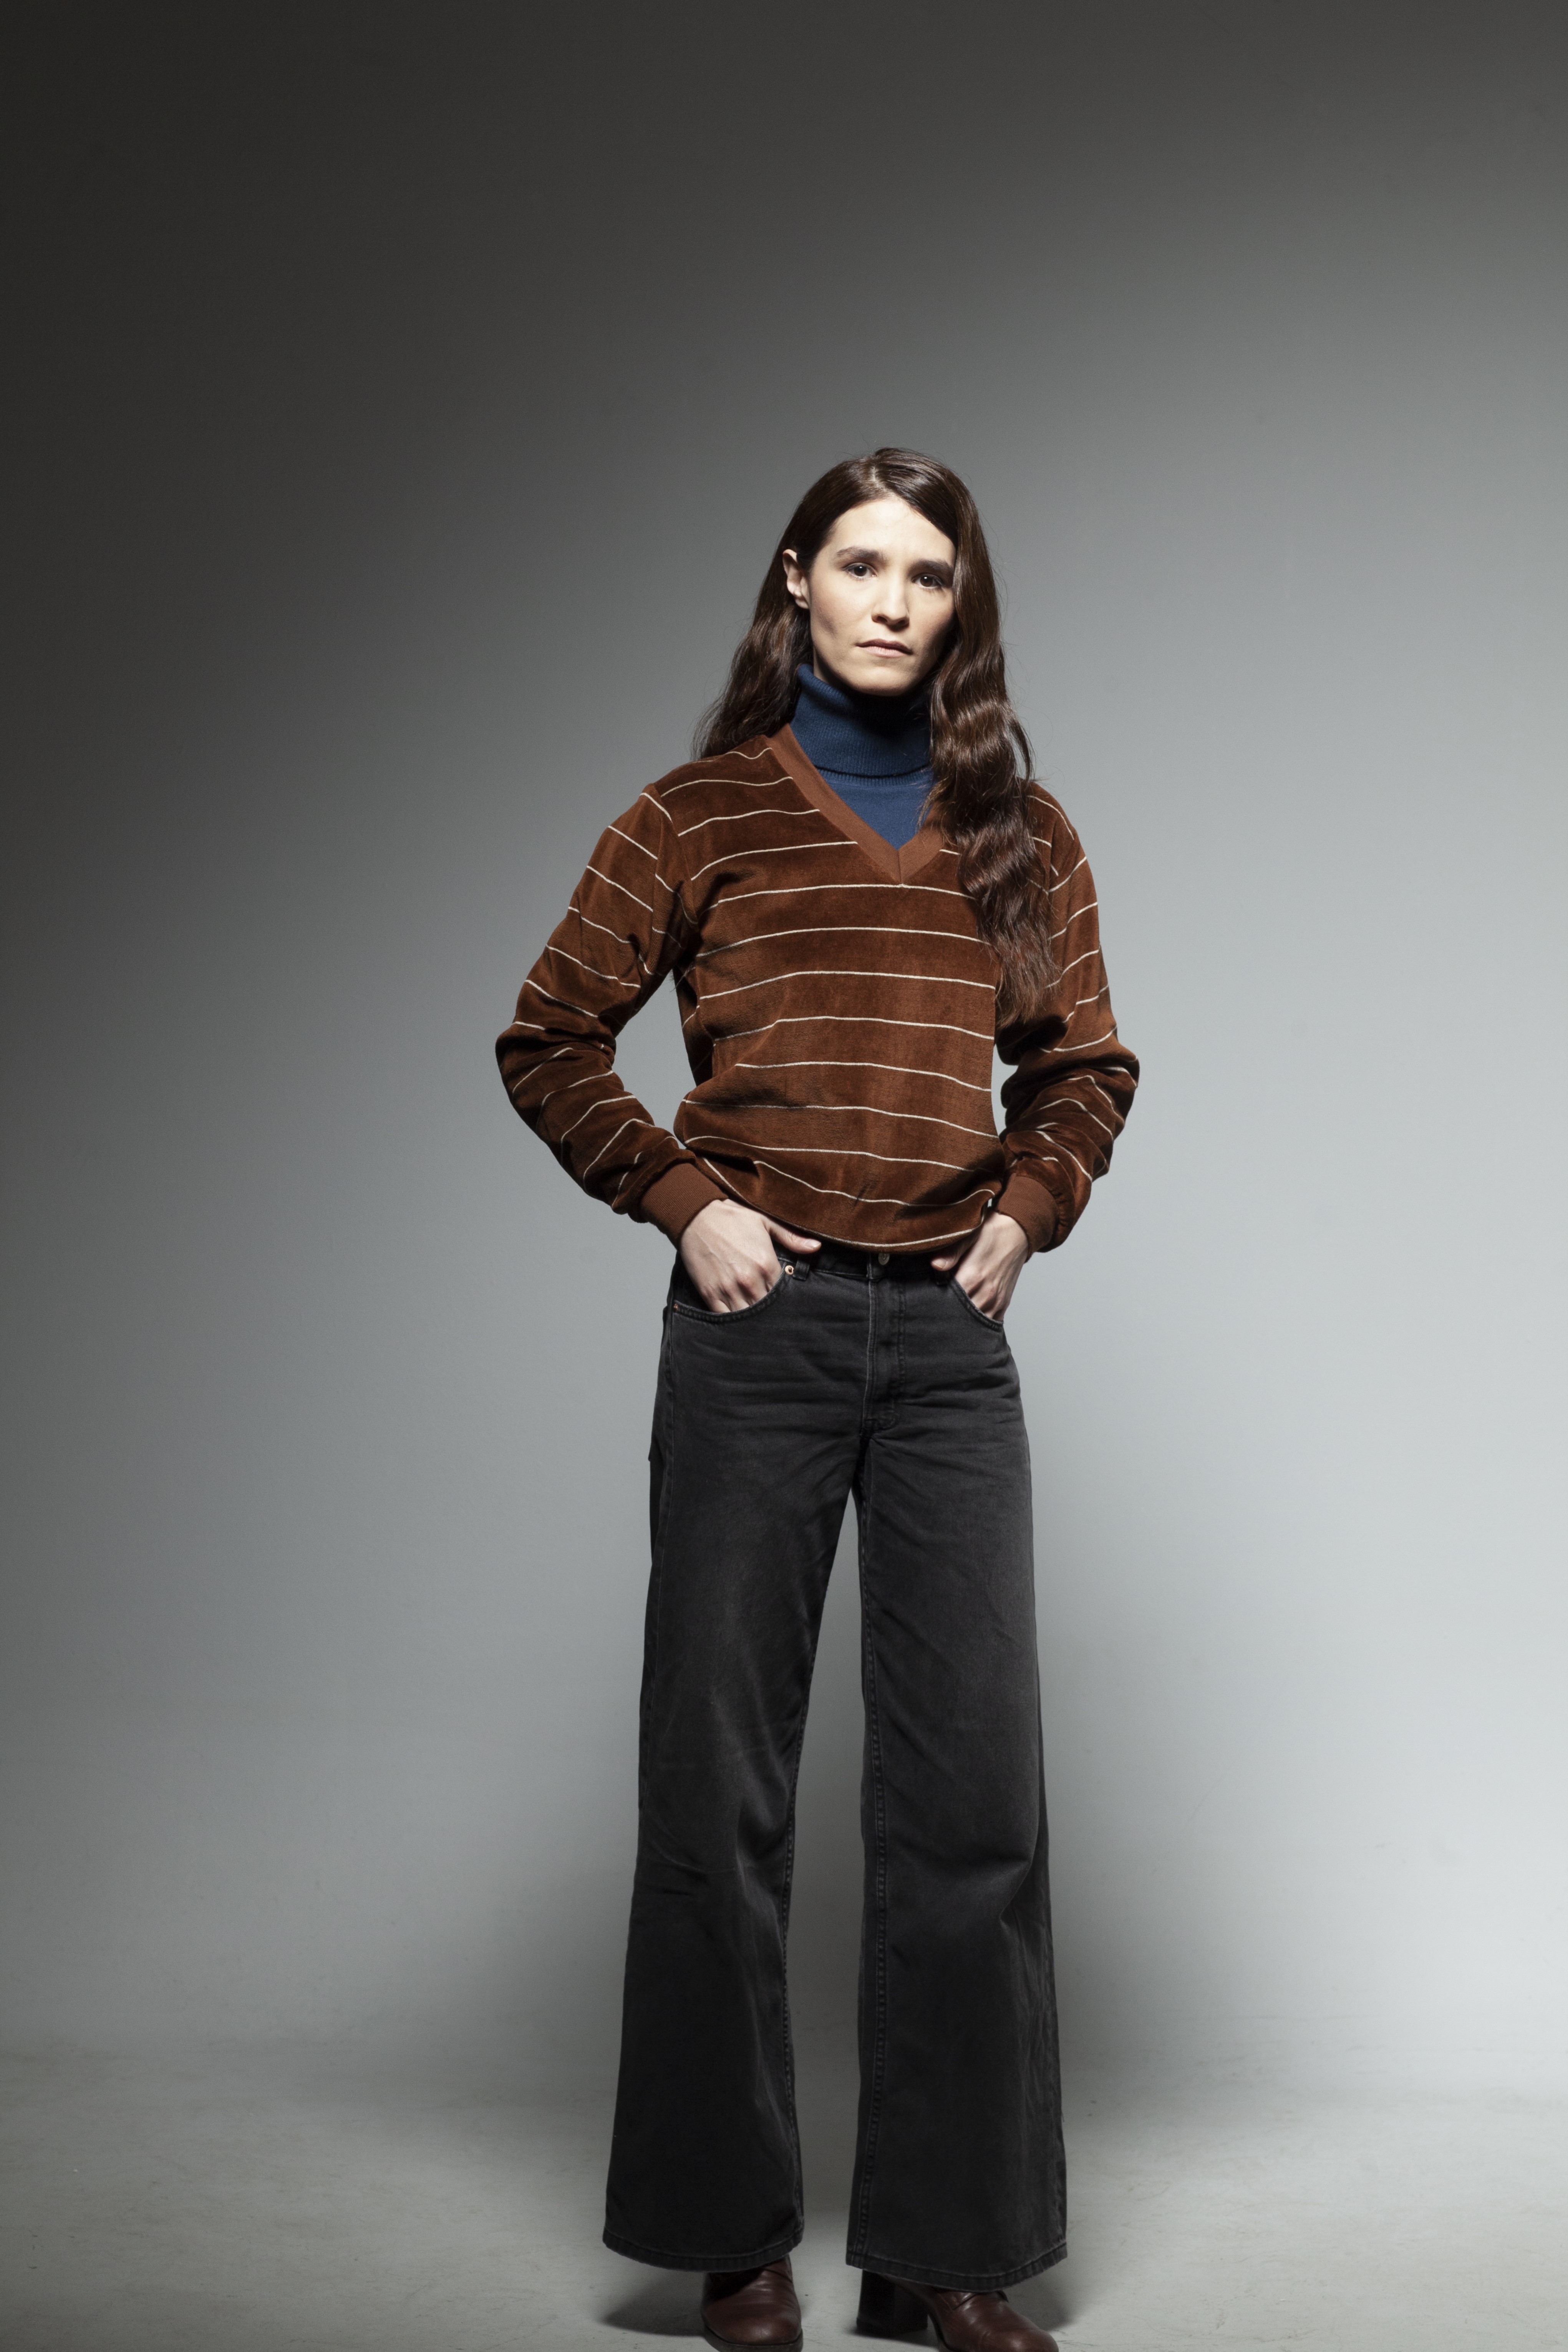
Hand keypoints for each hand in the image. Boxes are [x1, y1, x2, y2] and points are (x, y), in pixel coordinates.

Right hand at [679, 1198, 820, 1312]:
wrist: (695, 1216)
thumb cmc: (731, 1218)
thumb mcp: (765, 1221)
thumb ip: (791, 1237)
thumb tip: (816, 1247)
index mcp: (766, 1264)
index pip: (784, 1294)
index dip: (785, 1299)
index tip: (785, 1300)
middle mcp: (748, 1280)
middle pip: (768, 1309)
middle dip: (772, 1313)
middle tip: (776, 1317)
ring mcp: (728, 1289)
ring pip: (748, 1317)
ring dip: (754, 1321)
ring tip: (760, 1322)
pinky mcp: (710, 1293)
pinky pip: (725, 1317)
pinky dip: (733, 1322)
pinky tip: (740, 1322)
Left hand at [929, 1210, 1029, 1321]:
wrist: (1018, 1233)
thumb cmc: (990, 1233)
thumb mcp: (969, 1235)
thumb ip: (952, 1252)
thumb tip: (934, 1265)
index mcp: (973, 1277)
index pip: (948, 1302)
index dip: (935, 1304)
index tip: (926, 1303)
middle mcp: (986, 1294)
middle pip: (960, 1317)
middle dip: (947, 1316)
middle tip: (934, 1314)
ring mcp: (996, 1301)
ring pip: (975, 1324)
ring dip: (962, 1322)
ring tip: (949, 1317)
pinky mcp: (1003, 1304)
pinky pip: (989, 1323)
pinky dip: (977, 1323)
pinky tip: (966, 1319)